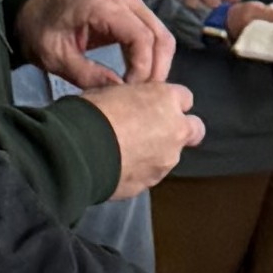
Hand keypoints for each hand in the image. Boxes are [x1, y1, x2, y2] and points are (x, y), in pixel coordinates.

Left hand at [13, 0, 173, 87]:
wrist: (32, 5)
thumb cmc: (39, 29)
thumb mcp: (55, 57)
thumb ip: (88, 75)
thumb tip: (122, 93)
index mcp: (101, 4)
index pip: (141, 38)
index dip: (143, 69)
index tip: (130, 92)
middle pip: (159, 36)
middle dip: (156, 70)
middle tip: (144, 96)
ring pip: (161, 35)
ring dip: (157, 64)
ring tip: (141, 89)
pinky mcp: (131, 7)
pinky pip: (152, 32)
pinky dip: (151, 56)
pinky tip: (138, 75)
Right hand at [84, 74, 200, 196]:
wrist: (78, 151)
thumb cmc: (90, 114)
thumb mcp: (110, 90)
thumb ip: (131, 98)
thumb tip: (128, 103)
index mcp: (165, 99)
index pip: (185, 97)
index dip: (170, 102)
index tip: (155, 106)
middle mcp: (175, 129)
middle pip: (194, 129)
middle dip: (181, 130)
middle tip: (156, 131)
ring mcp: (166, 160)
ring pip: (172, 155)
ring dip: (156, 153)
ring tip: (125, 152)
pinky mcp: (151, 182)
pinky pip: (151, 174)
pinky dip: (140, 171)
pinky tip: (118, 167)